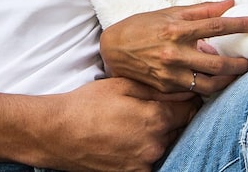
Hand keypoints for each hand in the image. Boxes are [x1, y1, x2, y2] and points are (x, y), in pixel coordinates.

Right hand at [19, 77, 199, 171]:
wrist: (58, 133)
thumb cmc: (88, 104)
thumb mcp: (123, 85)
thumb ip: (157, 89)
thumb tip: (184, 88)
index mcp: (155, 119)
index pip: (189, 109)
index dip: (188, 98)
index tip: (183, 92)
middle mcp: (154, 145)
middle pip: (179, 128)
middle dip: (173, 115)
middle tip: (156, 103)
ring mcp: (143, 164)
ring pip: (165, 144)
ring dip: (160, 133)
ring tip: (138, 119)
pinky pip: (150, 160)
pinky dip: (146, 148)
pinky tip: (130, 136)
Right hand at [100, 0, 247, 94]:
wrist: (113, 48)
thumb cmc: (140, 26)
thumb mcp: (168, 12)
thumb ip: (200, 10)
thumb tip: (228, 3)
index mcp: (177, 29)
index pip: (217, 26)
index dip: (241, 24)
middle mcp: (175, 53)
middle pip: (218, 64)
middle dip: (239, 64)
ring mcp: (170, 74)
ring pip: (209, 84)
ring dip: (228, 81)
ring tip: (237, 74)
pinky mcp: (166, 89)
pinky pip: (193, 92)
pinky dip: (207, 88)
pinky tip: (215, 82)